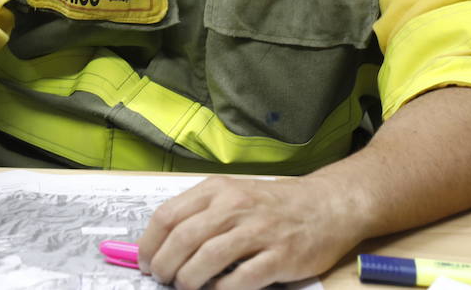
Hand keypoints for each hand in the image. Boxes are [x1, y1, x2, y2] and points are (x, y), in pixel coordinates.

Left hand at [138, 176, 361, 289]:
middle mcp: (234, 207)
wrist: (326, 206)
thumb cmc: (271, 204)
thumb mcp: (231, 195)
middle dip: (165, 264)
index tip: (144, 261)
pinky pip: (242, 277)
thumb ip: (199, 214)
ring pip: (208, 258)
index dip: (150, 243)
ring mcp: (258, 231)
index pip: (168, 215)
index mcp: (216, 190)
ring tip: (183, 286)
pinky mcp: (280, 256)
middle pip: (184, 238)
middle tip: (161, 278)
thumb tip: (161, 245)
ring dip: (188, 278)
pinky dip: (223, 288)